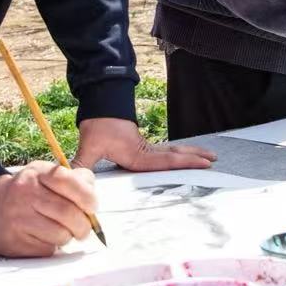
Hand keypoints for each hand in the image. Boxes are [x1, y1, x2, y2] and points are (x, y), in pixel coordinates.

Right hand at [0, 161, 96, 256]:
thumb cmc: (28, 192)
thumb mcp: (46, 176)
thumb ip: (74, 181)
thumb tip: (92, 200)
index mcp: (37, 173)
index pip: (69, 181)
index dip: (87, 196)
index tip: (92, 207)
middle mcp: (25, 193)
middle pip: (69, 213)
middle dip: (83, 225)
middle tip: (83, 228)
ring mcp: (17, 218)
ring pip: (61, 235)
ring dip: (66, 236)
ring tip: (58, 230)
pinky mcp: (13, 242)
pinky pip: (47, 249)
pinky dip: (51, 246)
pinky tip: (41, 237)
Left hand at [73, 116, 216, 171]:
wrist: (101, 103)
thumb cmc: (97, 124)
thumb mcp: (89, 146)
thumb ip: (81, 166)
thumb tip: (72, 182)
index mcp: (137, 154)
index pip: (166, 161)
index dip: (185, 163)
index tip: (203, 164)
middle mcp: (145, 151)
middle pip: (175, 155)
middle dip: (194, 157)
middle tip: (214, 160)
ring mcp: (145, 147)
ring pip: (172, 151)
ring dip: (190, 153)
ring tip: (208, 156)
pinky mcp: (142, 145)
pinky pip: (165, 151)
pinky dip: (178, 154)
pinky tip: (185, 156)